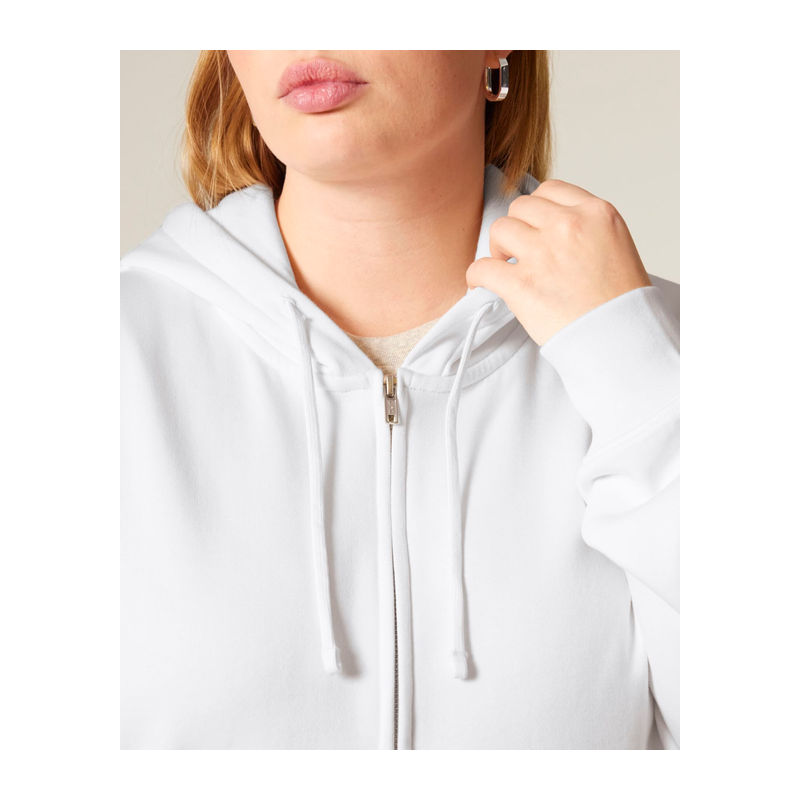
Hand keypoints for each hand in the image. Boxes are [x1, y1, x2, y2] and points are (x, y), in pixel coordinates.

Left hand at [465, 179, 651, 345]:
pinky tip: (482, 285)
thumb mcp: (616, 245)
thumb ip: (586, 229)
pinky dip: (477, 276)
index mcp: (596, 213)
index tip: (535, 229)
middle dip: (518, 228)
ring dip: (499, 248)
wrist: (622, 339)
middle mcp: (569, 225)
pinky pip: (482, 268)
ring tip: (506, 267)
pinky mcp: (522, 284)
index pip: (551, 191)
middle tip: (520, 252)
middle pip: (521, 207)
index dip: (538, 211)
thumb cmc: (622, 302)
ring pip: (500, 230)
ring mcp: (543, 253)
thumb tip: (551, 228)